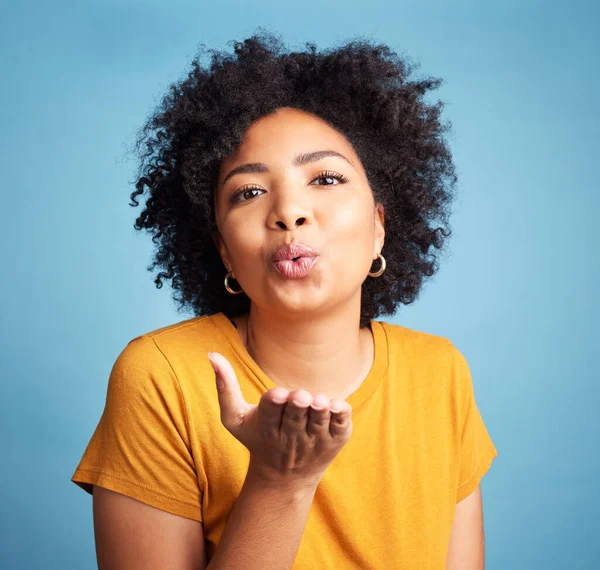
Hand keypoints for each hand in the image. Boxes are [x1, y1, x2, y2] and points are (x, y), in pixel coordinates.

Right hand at [207, 352, 352, 486]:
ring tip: (318, 401)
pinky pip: (341, 426)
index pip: (270, 412)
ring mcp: (314, 440)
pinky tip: (336, 406)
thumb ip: (224, 387)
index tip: (278, 394)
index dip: (274, 402)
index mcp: (266, 427)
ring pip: (319, 420)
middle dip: (297, 405)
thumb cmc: (257, 438)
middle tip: (300, 396)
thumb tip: (212, 354)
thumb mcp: (235, 417)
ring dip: (320, 409)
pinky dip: (340, 416)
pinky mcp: (335, 441)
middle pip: (295, 416)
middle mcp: (291, 435)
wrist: (284, 479)